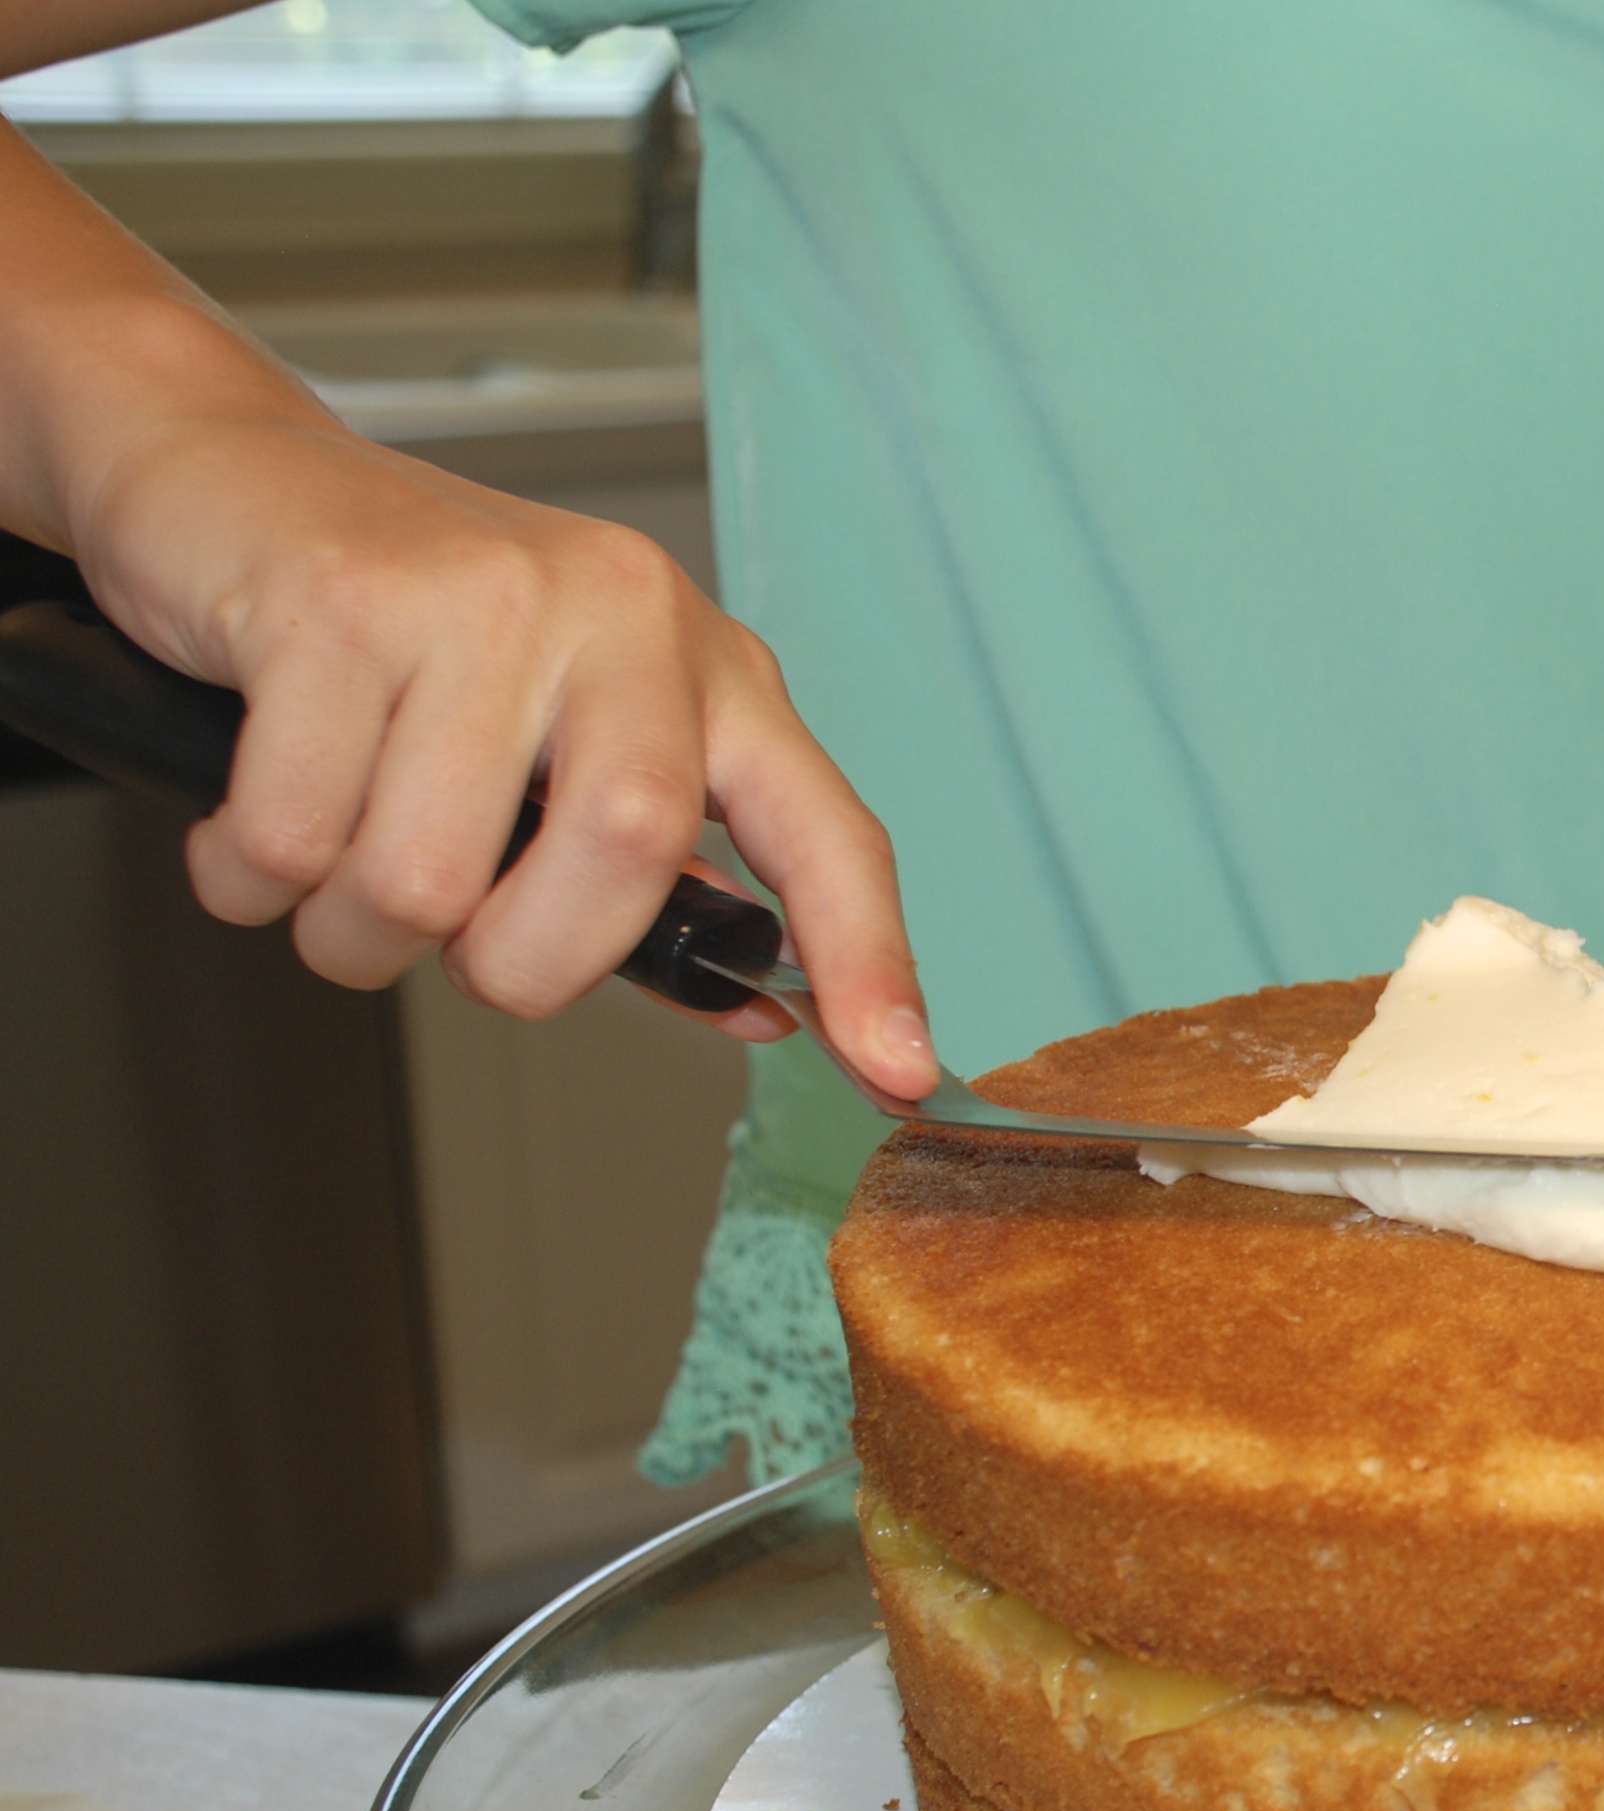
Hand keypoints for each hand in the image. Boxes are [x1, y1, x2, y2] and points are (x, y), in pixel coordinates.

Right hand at [74, 411, 937, 1096]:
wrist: (223, 465)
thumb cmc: (408, 625)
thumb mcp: (569, 730)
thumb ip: (661, 876)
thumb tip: (759, 1006)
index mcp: (705, 665)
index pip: (825, 828)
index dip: (868, 958)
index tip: (898, 1071)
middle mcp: (621, 614)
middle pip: (624, 857)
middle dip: (520, 964)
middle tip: (453, 944)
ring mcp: (484, 595)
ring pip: (432, 880)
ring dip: (355, 929)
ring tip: (329, 858)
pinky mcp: (339, 600)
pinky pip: (296, 835)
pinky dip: (249, 871)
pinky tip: (253, 806)